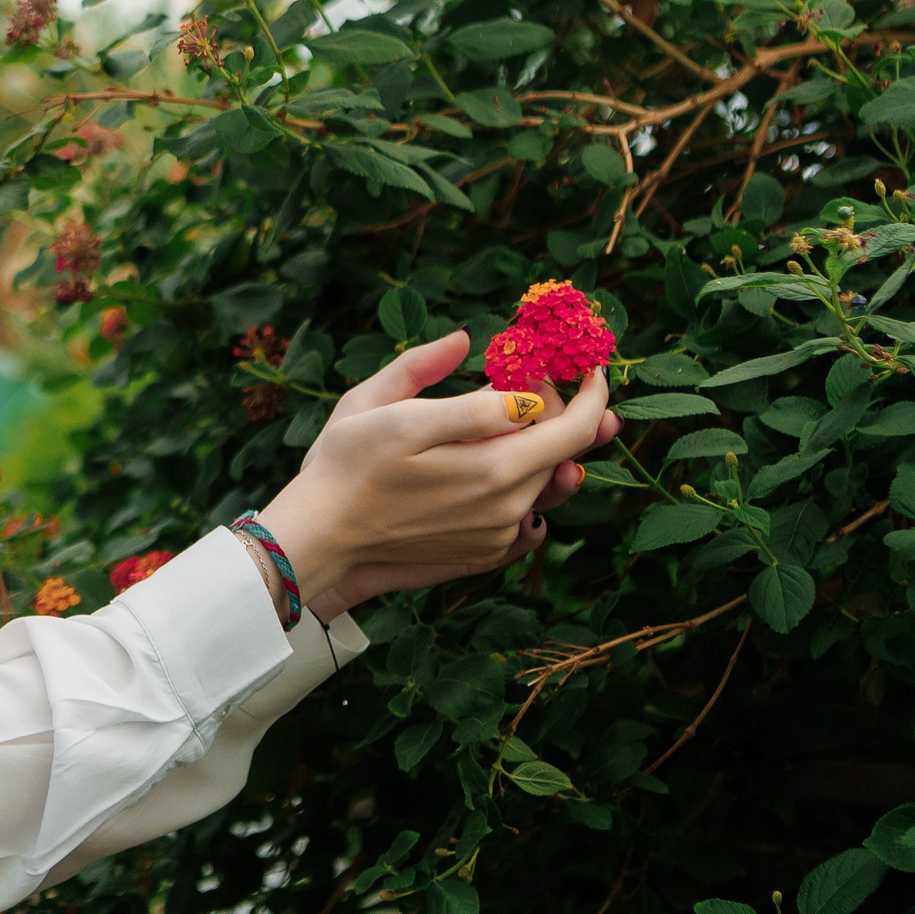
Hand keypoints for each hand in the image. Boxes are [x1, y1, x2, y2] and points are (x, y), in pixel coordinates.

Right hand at [254, 330, 616, 601]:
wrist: (322, 531)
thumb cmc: (348, 464)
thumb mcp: (395, 414)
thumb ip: (458, 393)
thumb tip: (490, 361)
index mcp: (495, 470)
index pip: (575, 430)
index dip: (592, 393)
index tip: (590, 367)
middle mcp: (508, 510)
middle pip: (564, 454)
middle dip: (562, 411)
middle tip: (534, 379)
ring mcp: (497, 536)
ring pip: (544, 482)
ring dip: (542, 446)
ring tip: (522, 417)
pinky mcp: (483, 552)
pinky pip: (525, 511)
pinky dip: (523, 480)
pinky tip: (497, 462)